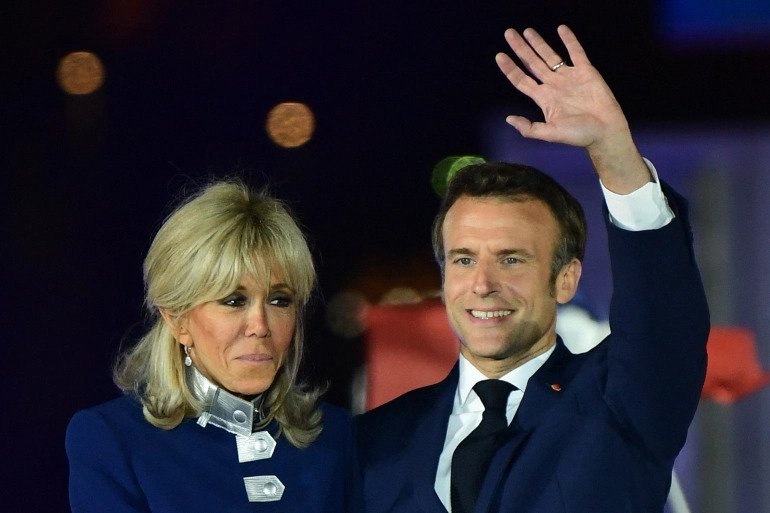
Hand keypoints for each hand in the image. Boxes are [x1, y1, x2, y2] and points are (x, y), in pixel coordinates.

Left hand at [496, 25, 650, 192]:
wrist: (605, 131)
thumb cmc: (578, 135)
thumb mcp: (550, 134)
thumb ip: (529, 128)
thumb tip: (508, 119)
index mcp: (544, 98)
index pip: (522, 80)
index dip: (510, 68)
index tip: (499, 56)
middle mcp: (553, 85)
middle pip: (532, 63)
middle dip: (520, 49)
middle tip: (509, 33)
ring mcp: (569, 77)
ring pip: (550, 56)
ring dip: (539, 43)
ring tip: (527, 31)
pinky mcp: (585, 71)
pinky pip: (576, 52)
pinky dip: (569, 40)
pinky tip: (561, 28)